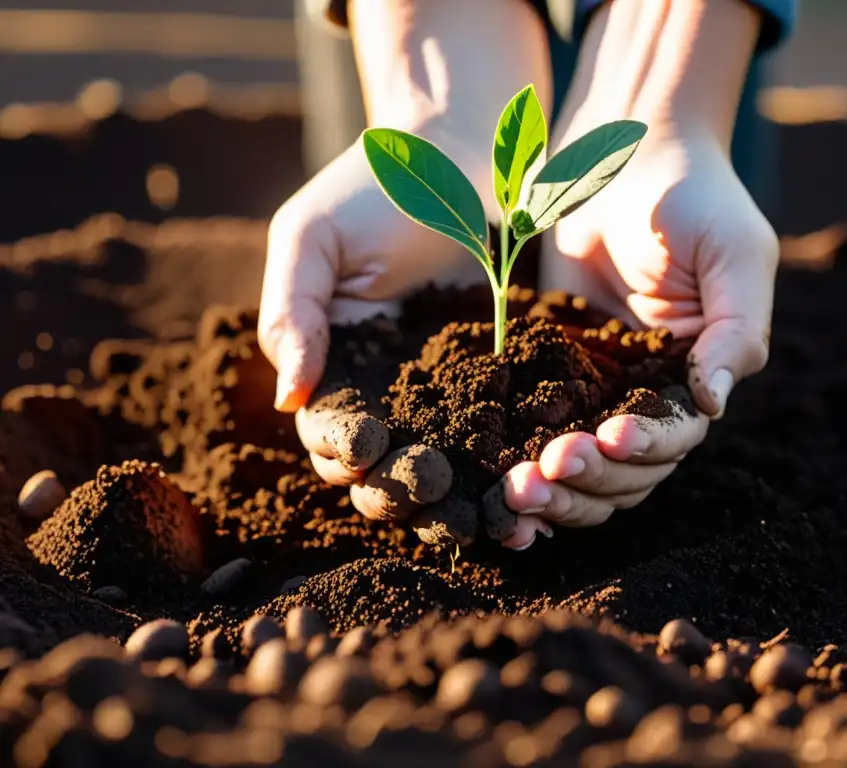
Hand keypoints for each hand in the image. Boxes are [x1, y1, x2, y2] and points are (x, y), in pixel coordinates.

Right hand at [258, 121, 491, 518]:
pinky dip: (502, 471)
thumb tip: (287, 398)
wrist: (453, 156)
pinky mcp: (493, 387)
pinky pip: (494, 439)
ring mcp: (441, 396)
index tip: (365, 450)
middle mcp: (384, 394)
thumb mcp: (311, 239)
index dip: (340, 451)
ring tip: (473, 516)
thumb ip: (292, 315)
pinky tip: (521, 491)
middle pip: (381, 470)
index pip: (327, 432)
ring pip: (439, 469)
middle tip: (424, 487)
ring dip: (448, 501)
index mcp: (332, 368)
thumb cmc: (369, 190)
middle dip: (395, 489)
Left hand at [499, 128, 777, 549]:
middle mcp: (646, 397)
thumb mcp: (734, 252)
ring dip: (552, 490)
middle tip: (543, 472)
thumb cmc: (692, 196)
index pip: (674, 439)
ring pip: (578, 467)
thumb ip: (735, 328)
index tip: (607, 437)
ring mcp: (593, 389)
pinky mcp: (546, 373)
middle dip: (588, 480)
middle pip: (624, 472)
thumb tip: (714, 402)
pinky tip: (493, 484)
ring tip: (514, 491)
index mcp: (696, 377)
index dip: (644, 449)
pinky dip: (516, 463)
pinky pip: (531, 430)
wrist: (621, 150)